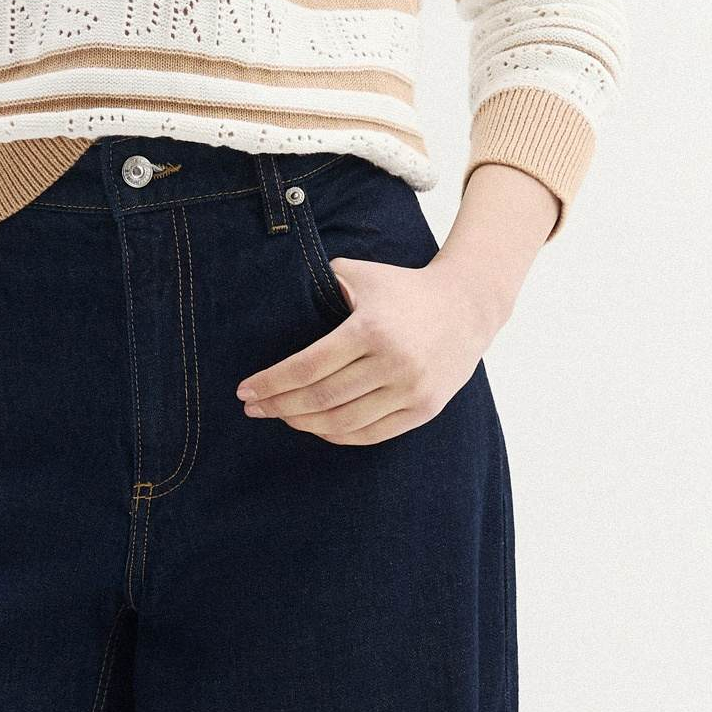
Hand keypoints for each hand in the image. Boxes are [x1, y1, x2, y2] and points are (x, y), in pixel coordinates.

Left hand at [234, 248, 497, 445]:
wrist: (466, 306)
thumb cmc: (402, 289)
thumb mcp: (362, 274)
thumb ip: (322, 283)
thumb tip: (277, 296)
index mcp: (370, 329)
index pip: (307, 367)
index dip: (272, 382)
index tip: (245, 389)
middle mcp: (392, 363)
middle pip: (321, 399)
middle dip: (279, 407)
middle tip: (253, 408)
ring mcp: (411, 390)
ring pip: (344, 423)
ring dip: (305, 425)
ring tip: (281, 417)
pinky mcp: (424, 409)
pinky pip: (372, 434)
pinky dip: (338, 436)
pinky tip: (316, 428)